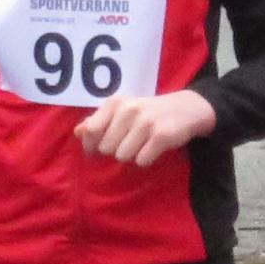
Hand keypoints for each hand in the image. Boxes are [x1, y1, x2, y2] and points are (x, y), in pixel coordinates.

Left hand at [72, 89, 215, 168]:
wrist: (186, 109)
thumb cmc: (148, 112)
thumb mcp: (122, 111)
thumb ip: (98, 121)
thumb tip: (78, 132)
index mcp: (116, 103)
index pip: (91, 131)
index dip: (92, 145)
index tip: (99, 148)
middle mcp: (129, 110)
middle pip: (106, 148)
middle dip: (116, 150)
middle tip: (130, 141)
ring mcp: (145, 122)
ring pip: (122, 156)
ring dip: (131, 155)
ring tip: (142, 144)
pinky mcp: (161, 136)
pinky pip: (141, 161)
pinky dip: (146, 159)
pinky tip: (153, 148)